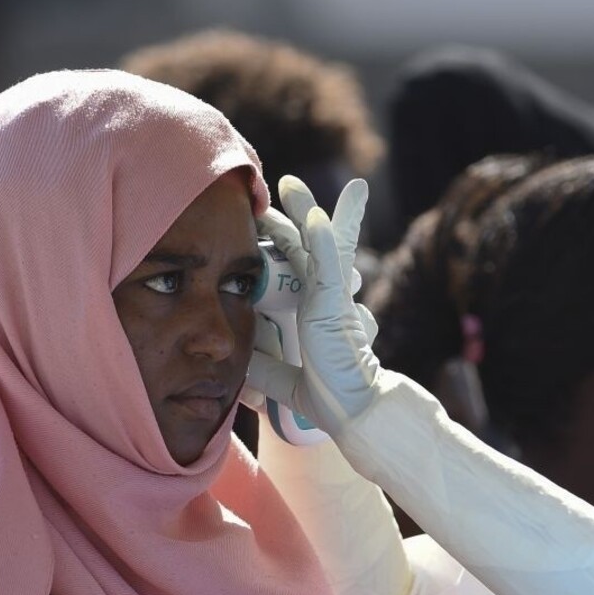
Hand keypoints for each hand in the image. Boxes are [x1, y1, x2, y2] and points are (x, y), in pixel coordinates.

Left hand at [245, 176, 380, 435]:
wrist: (354, 411)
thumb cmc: (328, 396)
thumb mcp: (281, 377)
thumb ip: (264, 366)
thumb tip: (239, 360)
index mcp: (315, 310)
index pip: (297, 266)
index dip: (283, 242)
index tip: (267, 223)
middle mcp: (327, 297)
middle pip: (309, 245)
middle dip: (298, 214)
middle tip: (284, 186)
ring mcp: (334, 297)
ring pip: (320, 242)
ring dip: (306, 210)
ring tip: (292, 182)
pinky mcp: (337, 304)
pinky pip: (328, 264)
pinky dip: (321, 238)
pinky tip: (312, 217)